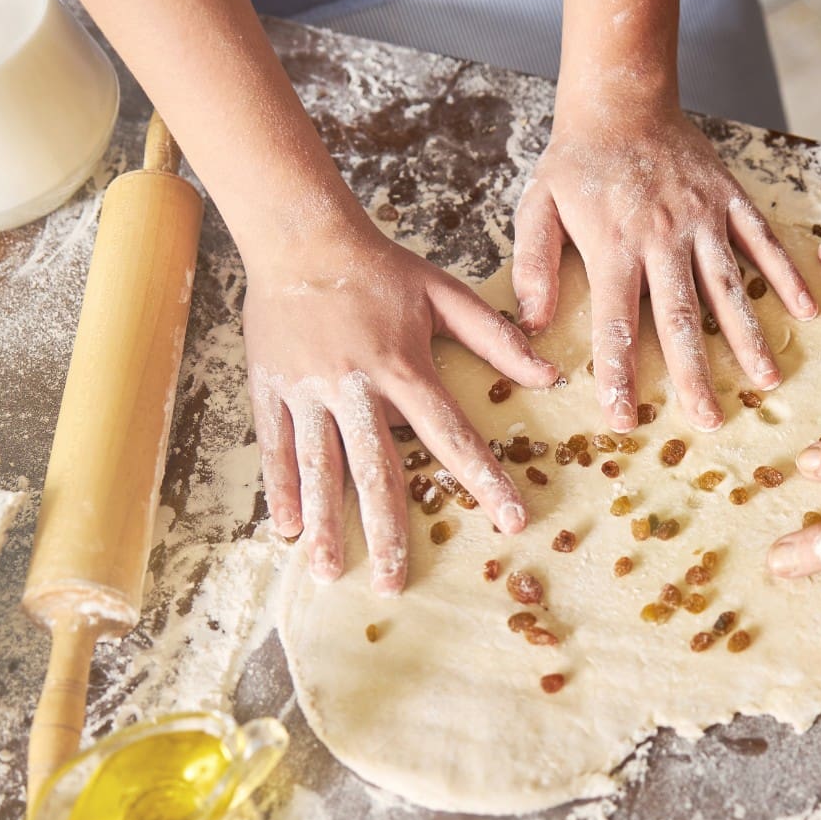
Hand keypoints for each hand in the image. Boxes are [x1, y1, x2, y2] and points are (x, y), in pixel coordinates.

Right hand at [245, 216, 557, 589]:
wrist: (299, 235)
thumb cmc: (378, 267)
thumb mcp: (444, 294)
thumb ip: (495, 338)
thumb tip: (550, 372)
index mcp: (403, 367)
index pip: (449, 435)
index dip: (483, 479)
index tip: (510, 519)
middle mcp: (354, 387)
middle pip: (375, 470)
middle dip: (386, 530)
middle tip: (395, 584)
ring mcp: (307, 390)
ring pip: (318, 467)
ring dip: (326, 523)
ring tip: (330, 571)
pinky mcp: (270, 388)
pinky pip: (274, 446)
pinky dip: (280, 488)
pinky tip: (287, 529)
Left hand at [513, 96, 816, 433]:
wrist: (621, 98)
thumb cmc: (577, 161)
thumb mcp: (537, 206)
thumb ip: (533, 264)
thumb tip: (530, 324)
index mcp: (613, 244)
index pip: (617, 321)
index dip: (620, 372)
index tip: (625, 417)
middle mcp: (662, 236)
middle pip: (681, 317)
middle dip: (695, 374)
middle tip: (709, 420)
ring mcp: (702, 218)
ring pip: (729, 287)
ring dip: (749, 337)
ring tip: (765, 381)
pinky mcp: (729, 199)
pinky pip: (761, 241)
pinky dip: (785, 275)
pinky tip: (805, 310)